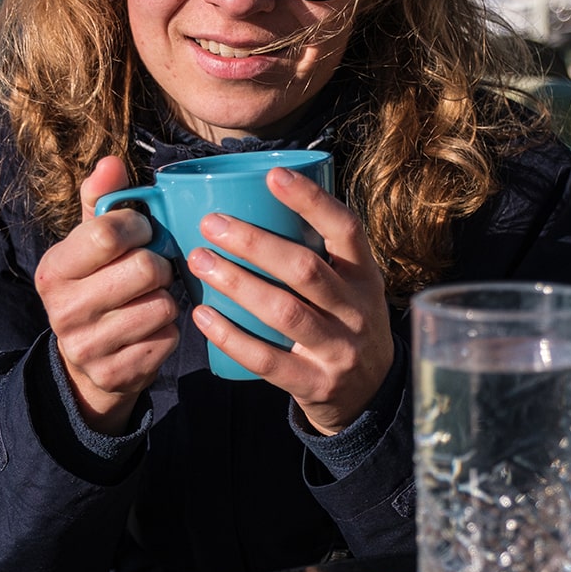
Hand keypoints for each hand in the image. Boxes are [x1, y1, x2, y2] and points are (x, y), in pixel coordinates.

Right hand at [34, 156, 178, 432]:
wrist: (86, 361)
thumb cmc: (95, 285)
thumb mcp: (88, 243)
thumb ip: (99, 201)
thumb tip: (111, 161)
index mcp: (53, 269)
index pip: (108, 232)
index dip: (140, 226)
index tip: (144, 232)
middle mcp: (63, 310)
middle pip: (144, 269)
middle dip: (160, 264)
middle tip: (154, 269)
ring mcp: (88, 346)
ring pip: (162, 305)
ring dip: (167, 298)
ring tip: (151, 298)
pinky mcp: (116, 374)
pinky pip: (169, 338)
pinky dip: (169, 330)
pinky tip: (152, 328)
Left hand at [187, 166, 394, 434]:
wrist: (371, 395)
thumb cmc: (346, 324)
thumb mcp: (351, 286)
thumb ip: (319, 253)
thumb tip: (255, 201)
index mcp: (365, 276)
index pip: (346, 229)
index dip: (311, 200)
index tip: (273, 175)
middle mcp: (357, 310)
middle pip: (305, 269)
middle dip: (255, 243)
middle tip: (212, 224)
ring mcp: (338, 350)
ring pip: (284, 312)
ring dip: (237, 283)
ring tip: (199, 260)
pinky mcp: (315, 384)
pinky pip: (267, 360)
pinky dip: (231, 336)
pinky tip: (203, 314)